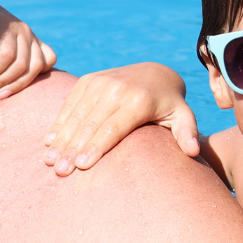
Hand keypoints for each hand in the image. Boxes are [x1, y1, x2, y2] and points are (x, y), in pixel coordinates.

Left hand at [0, 0, 56, 98]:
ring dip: (18, 85)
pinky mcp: (38, 45)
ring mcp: (33, 38)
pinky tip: (20, 82)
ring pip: (36, 67)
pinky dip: (39, 73)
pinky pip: (49, 60)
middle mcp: (24, 31)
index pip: (6, 54)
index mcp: (7, 24)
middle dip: (1, 82)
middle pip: (21, 64)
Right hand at [43, 62, 199, 174]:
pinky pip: (70, 105)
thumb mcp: (183, 116)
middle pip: (90, 124)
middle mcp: (117, 89)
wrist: (154, 72)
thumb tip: (193, 152)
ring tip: (49, 161)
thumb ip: (187, 133)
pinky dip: (59, 124)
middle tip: (60, 170)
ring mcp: (100, 82)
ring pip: (76, 115)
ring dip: (61, 139)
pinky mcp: (88, 80)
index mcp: (138, 101)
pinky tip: (49, 142)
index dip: (96, 147)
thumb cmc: (168, 104)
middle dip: (72, 149)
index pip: (112, 128)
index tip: (81, 166)